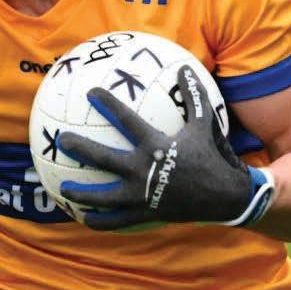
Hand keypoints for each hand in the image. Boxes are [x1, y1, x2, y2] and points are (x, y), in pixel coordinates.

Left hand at [58, 65, 274, 229]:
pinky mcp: (145, 213)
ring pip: (104, 196)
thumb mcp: (205, 125)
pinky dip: (99, 222)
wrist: (228, 198)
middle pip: (104, 158)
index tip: (91, 93)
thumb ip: (194, 96)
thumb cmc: (213, 157)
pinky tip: (83, 219)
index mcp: (156, 147)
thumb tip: (184, 67)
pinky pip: (117, 221)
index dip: (109, 104)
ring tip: (63, 187)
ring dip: (81, 192)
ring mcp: (143, 195)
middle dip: (81, 148)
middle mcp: (145, 171)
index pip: (127, 121)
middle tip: (62, 140)